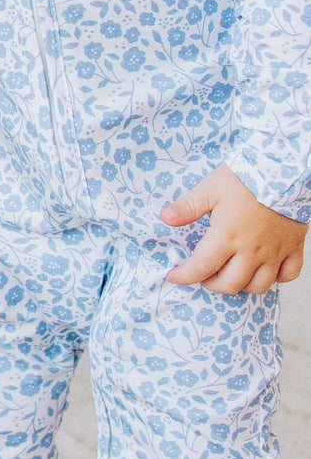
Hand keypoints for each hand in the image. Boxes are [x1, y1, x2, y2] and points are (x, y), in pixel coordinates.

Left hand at [160, 165, 306, 292]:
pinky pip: (288, 275)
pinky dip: (276, 280)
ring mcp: (275, 252)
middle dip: (211, 284)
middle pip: (230, 284)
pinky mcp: (293, 248)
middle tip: (203, 275)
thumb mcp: (210, 188)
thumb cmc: (246, 178)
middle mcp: (252, 250)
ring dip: (242, 286)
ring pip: (259, 286)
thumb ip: (188, 206)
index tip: (174, 276)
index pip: (202, 267)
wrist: (284, 171)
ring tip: (230, 275)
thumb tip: (166, 218)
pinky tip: (264, 270)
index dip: (185, 276)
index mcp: (227, 236)